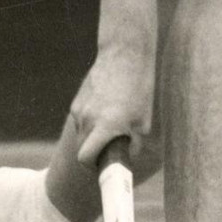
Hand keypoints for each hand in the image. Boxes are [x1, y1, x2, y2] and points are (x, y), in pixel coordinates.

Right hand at [69, 50, 154, 167]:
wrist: (124, 55)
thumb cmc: (139, 87)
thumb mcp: (143, 119)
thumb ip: (133, 141)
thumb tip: (128, 153)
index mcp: (106, 126)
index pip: (86, 158)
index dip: (92, 166)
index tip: (101, 167)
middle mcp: (89, 119)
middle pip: (82, 149)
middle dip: (93, 153)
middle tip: (109, 149)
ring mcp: (80, 109)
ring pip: (81, 134)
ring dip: (92, 136)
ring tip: (111, 123)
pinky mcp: (77, 100)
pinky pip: (81, 120)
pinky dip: (90, 121)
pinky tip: (105, 109)